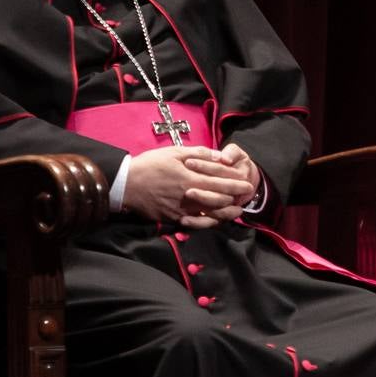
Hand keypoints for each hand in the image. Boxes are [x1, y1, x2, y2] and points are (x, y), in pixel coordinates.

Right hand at [122, 145, 255, 228]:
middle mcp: (189, 196)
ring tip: (237, 211)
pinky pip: (196, 224)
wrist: (127, 184)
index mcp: (191, 177)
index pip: (221, 182)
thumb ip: (199, 154)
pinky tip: (216, 220)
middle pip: (219, 200)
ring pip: (210, 215)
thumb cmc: (151, 164)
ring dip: (227, 213)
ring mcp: (182, 210)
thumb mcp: (174, 152)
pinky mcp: (174, 219)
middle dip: (236, 198)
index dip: (237, 183)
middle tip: (247, 196)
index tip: (248, 183)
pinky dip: (209, 223)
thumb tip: (219, 156)